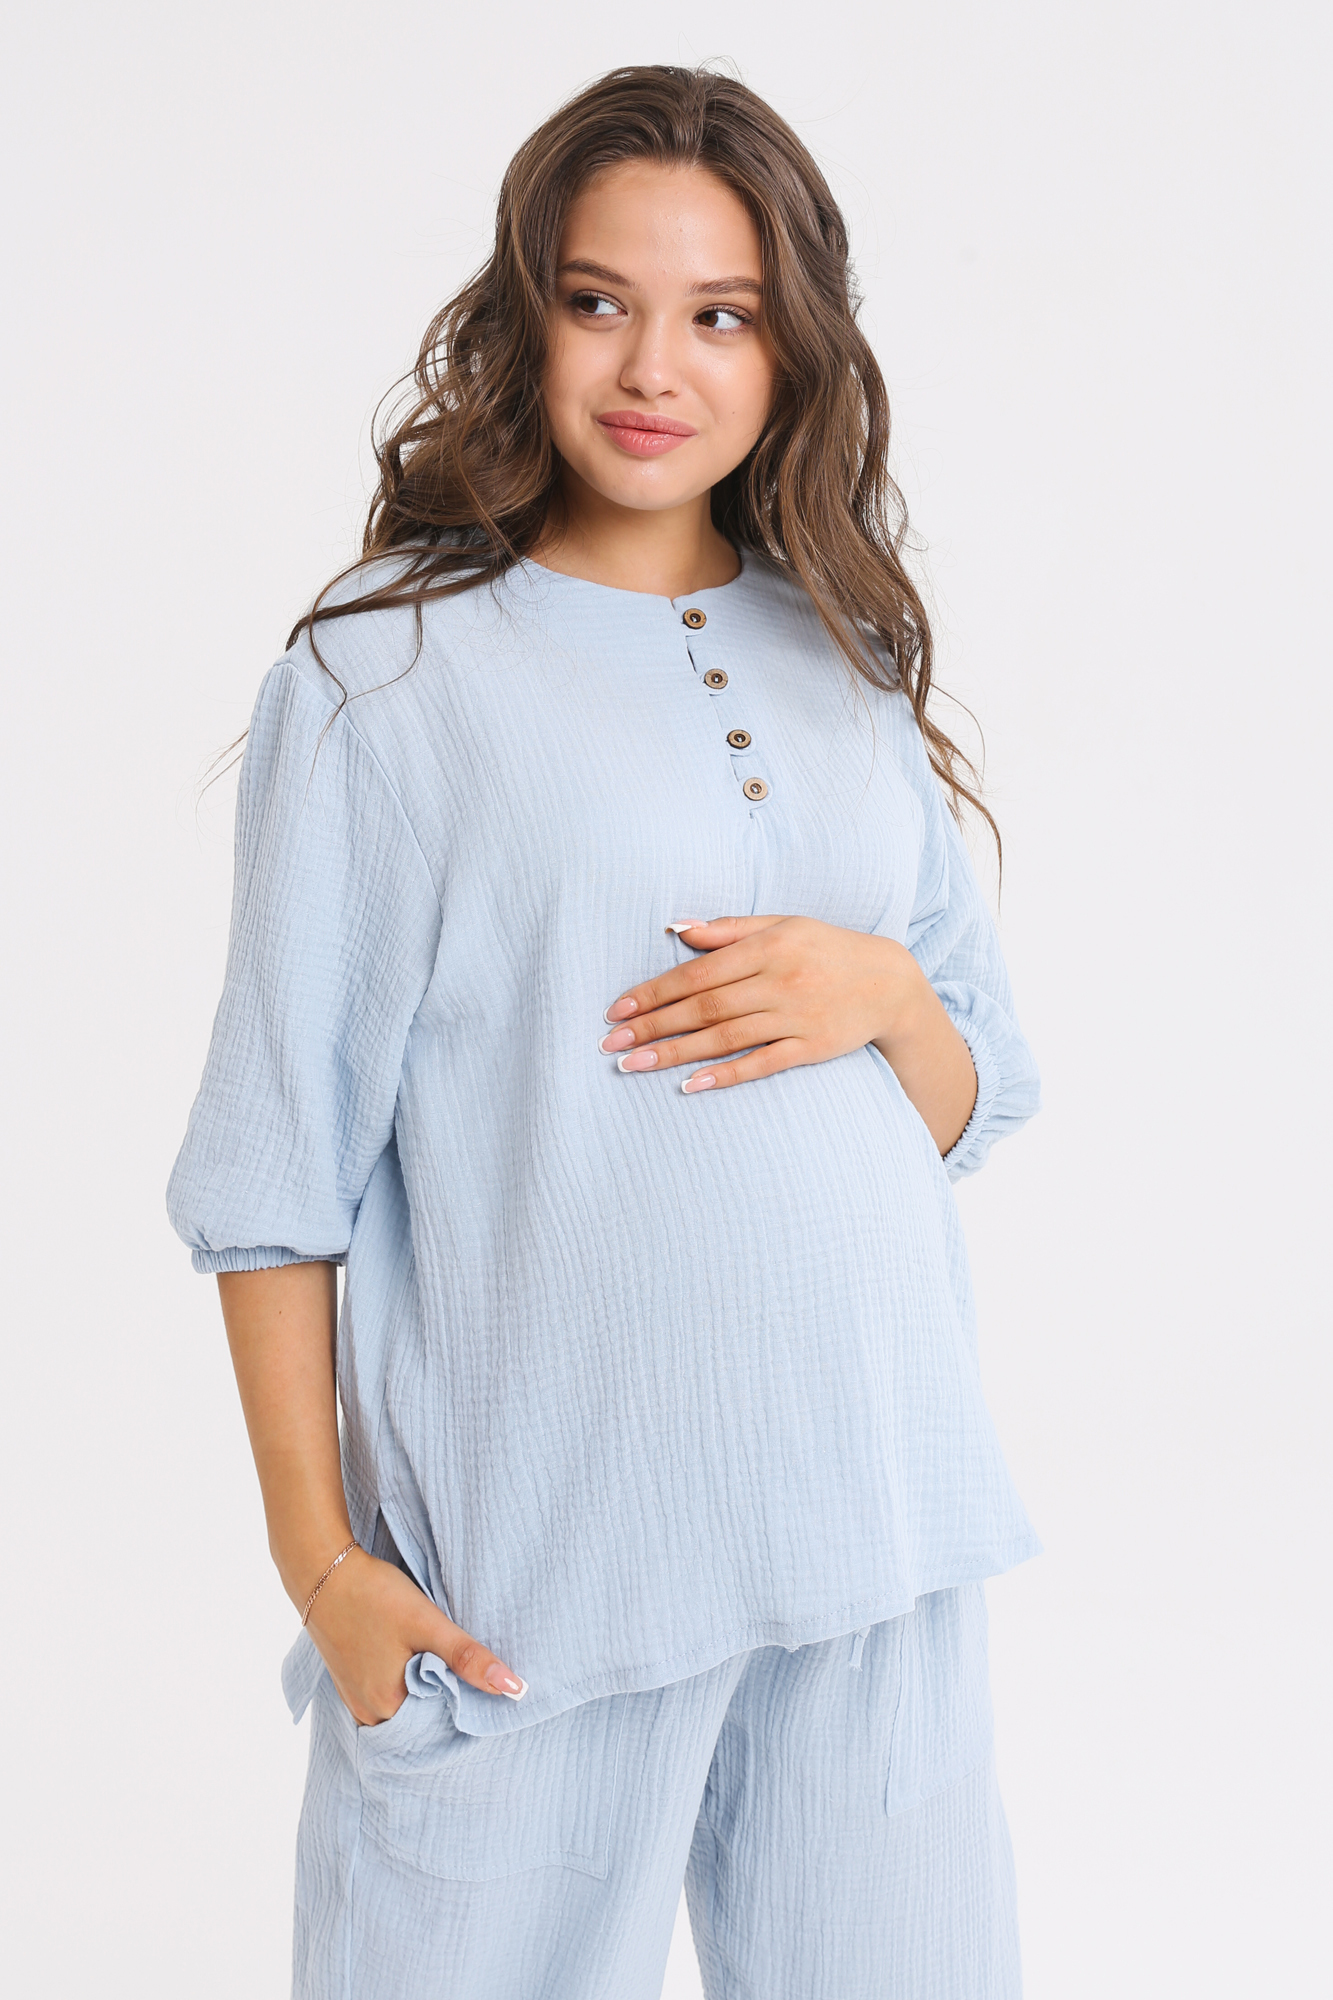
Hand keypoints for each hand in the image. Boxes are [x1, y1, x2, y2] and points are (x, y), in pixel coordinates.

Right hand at [303, 1546, 526, 1723]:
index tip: (485, 1686)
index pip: (441, 1726)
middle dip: (447, 1700)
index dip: (467, 1706)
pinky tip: (416, 1660)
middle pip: (423, 1720)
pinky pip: (387, 1696)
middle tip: (469, 1670)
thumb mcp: (428, 1624)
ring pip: (405, 1707)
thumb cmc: (375, 1596)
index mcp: (387, 1708)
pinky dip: (405, 1683)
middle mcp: (369, 1714)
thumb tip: (515, 1690)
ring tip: (444, 1663)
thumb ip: (469, 1659)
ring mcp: (356, 1700)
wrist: (323, 1571)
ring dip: (426, 1690)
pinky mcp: (350, 1683)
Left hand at [600, 915, 925, 1088]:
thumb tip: (677, 929)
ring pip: (725, 1038)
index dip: (655, 992)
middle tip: (612, 1043)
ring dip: (675, 1053)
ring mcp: (796, 1018)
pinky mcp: (811, 1049)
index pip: (699, 973)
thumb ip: (730, 929)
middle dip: (654, 1026)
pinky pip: (761, 1064)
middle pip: (705, 1008)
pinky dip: (725, 1074)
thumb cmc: (826, 948)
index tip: (619, 1010)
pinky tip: (690, 1084)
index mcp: (768, 947)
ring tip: (634, 1065)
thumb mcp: (783, 924)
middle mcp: (780, 982)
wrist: (888, 982)